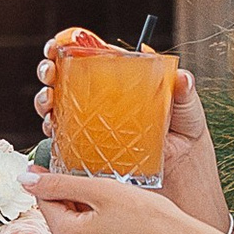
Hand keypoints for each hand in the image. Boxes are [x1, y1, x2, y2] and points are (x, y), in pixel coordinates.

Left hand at [30, 160, 199, 233]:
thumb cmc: (150, 220)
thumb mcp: (103, 191)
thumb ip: (60, 184)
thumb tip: (25, 180)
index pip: (46, 201)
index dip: (50, 180)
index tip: (52, 165)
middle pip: (60, 218)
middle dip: (73, 200)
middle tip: (100, 185)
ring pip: (75, 231)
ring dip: (86, 215)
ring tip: (115, 205)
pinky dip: (98, 231)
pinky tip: (121, 223)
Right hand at [31, 45, 228, 233]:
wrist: (184, 188)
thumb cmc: (187, 146)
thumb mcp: (188, 115)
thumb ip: (184, 95)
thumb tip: (181, 77)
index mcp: (124, 85)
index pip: (93, 60)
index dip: (70, 48)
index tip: (59, 45)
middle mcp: (104, 104)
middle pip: (66, 80)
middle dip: (49, 71)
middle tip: (49, 71)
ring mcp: (93, 128)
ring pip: (57, 107)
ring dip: (45, 99)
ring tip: (48, 100)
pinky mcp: (87, 154)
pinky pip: (61, 140)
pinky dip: (50, 131)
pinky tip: (51, 127)